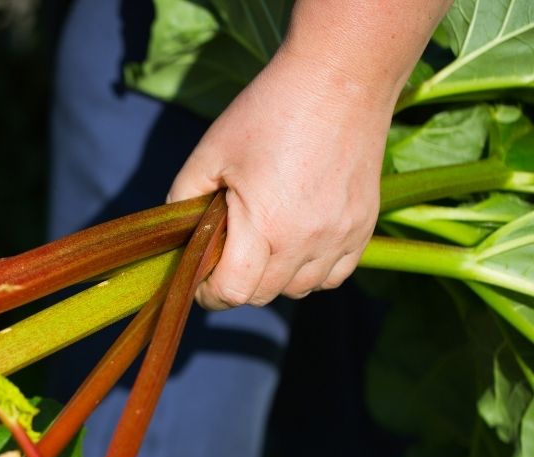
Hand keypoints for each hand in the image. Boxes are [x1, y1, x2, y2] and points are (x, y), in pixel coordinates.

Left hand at [168, 46, 394, 309]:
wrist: (340, 78)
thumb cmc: (267, 112)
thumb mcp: (209, 154)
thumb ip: (182, 201)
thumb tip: (175, 240)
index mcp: (266, 225)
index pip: (233, 293)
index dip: (207, 292)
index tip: (198, 278)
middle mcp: (307, 240)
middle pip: (263, 295)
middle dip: (235, 284)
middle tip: (224, 255)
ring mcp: (341, 236)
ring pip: (299, 290)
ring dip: (273, 280)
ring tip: (260, 245)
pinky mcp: (364, 227)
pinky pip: (334, 276)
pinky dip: (311, 271)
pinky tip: (295, 244)